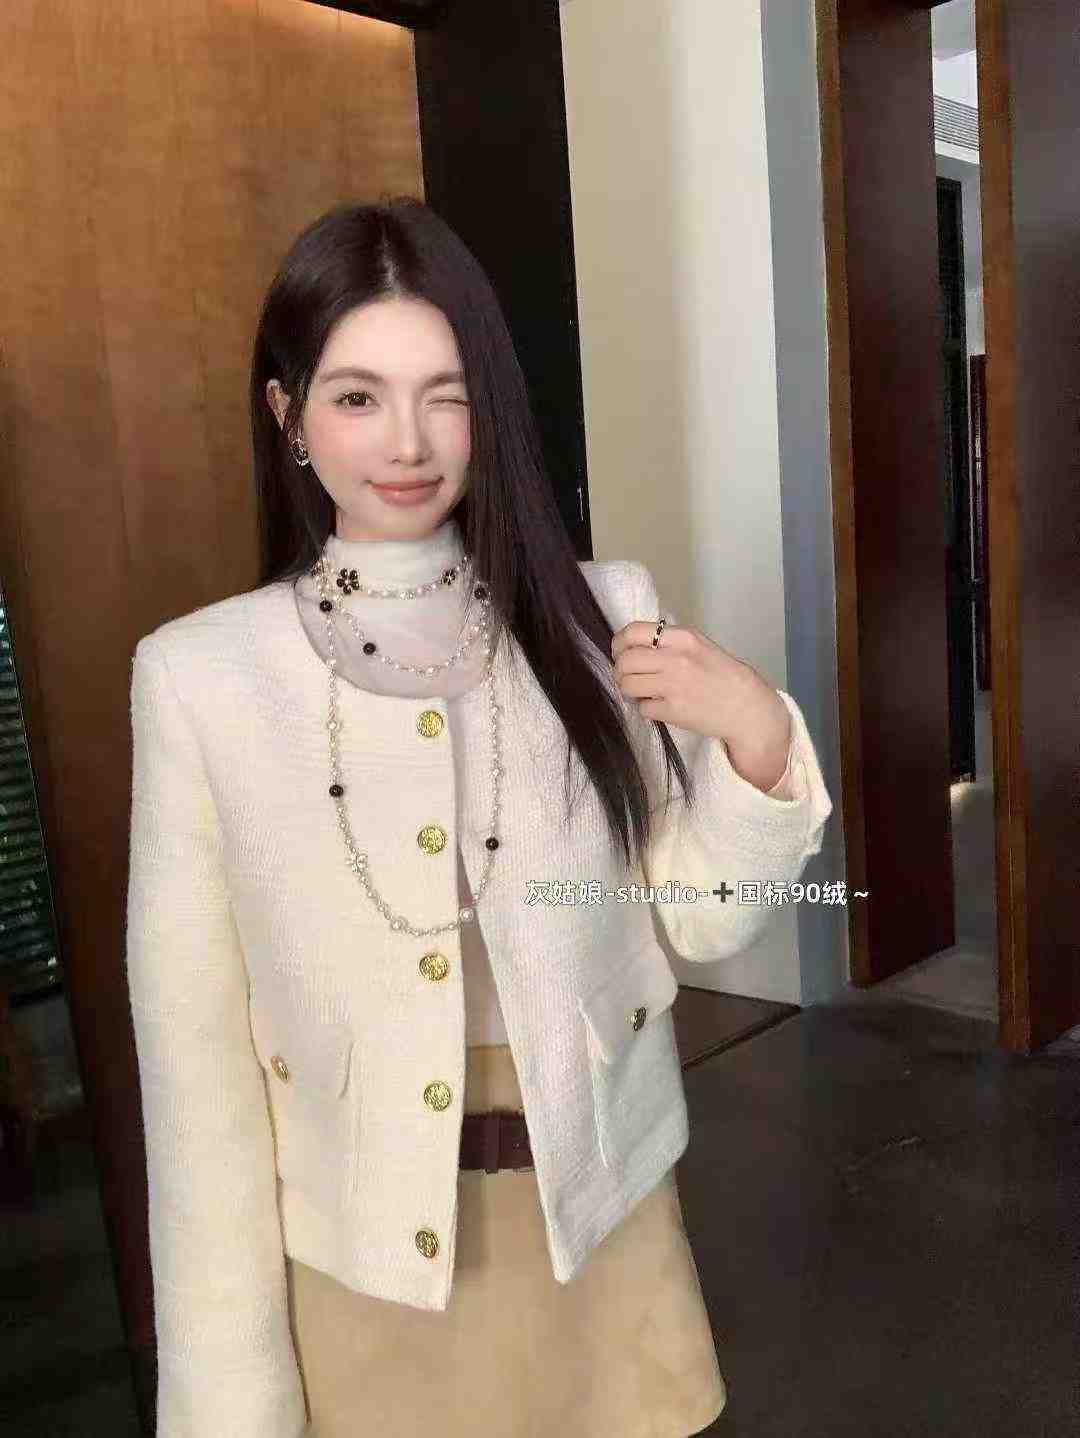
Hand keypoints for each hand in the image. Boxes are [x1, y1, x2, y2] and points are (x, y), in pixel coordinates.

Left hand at [610, 617, 792, 790]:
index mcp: (682, 638)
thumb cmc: (723, 675)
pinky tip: (661, 706)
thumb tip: (634, 643)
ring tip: (643, 691)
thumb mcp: (699, 646)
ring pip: (627, 685)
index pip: (633, 632)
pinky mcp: (672, 711)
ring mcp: (673, 686)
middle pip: (625, 661)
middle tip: (627, 676)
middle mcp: (675, 659)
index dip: (619, 644)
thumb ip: (669, 642)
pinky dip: (647, 708)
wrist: (746, 707)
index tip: (620, 652)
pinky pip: (642, 708)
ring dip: (630, 689)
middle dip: (620, 670)